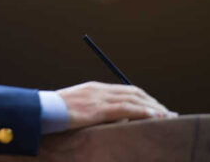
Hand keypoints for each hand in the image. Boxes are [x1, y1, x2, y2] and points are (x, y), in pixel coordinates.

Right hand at [57, 81, 176, 129]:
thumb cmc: (54, 112)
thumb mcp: (75, 108)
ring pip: (134, 99)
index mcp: (94, 88)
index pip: (125, 90)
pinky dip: (143, 112)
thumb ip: (90, 110)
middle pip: (133, 92)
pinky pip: (126, 109)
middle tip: (166, 112)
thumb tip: (104, 121)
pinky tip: (155, 117)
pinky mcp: (97, 109)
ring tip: (167, 116)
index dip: (142, 98)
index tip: (154, 107)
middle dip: (152, 101)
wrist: (41, 110)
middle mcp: (99, 89)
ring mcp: (99, 98)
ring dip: (153, 107)